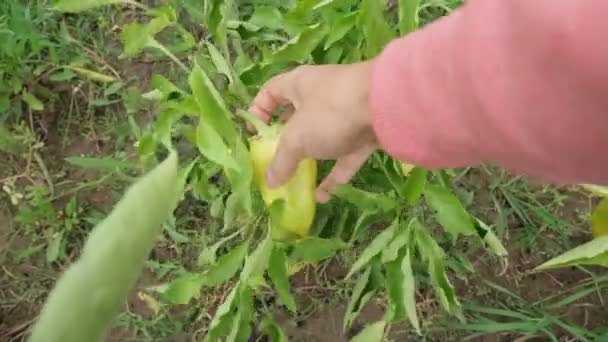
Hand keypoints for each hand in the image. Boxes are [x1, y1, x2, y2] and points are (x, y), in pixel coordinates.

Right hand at [248, 61, 377, 201]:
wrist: (389, 107)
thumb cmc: (331, 112)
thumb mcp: (297, 138)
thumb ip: (281, 161)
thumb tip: (269, 181)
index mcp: (299, 84)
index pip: (270, 92)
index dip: (258, 111)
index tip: (254, 136)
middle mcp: (321, 96)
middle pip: (297, 118)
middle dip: (286, 141)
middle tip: (275, 164)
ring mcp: (345, 115)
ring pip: (322, 139)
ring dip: (311, 161)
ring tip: (296, 184)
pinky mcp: (365, 134)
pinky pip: (345, 157)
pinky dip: (335, 176)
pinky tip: (324, 197)